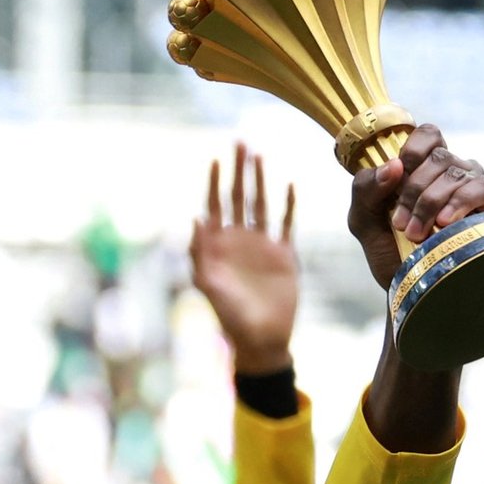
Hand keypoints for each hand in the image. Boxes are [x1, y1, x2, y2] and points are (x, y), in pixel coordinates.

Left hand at [190, 143, 297, 373]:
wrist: (262, 340)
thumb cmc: (230, 318)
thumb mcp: (209, 286)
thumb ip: (200, 254)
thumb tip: (195, 218)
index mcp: (218, 246)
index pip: (214, 206)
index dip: (213, 183)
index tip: (215, 159)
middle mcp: (239, 241)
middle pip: (237, 197)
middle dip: (237, 171)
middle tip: (240, 143)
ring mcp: (262, 246)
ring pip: (260, 205)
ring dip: (259, 181)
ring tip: (259, 156)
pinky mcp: (284, 255)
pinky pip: (286, 224)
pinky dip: (288, 205)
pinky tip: (288, 185)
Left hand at [348, 124, 483, 289]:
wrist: (415, 293)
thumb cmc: (391, 254)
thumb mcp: (364, 221)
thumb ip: (365, 189)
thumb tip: (394, 166)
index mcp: (422, 168)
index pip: (427, 134)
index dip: (413, 148)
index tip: (397, 175)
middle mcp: (450, 172)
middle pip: (437, 156)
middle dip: (413, 190)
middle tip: (400, 224)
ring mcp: (472, 187)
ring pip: (455, 172)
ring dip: (430, 203)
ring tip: (416, 235)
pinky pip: (481, 187)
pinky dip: (459, 203)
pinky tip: (445, 224)